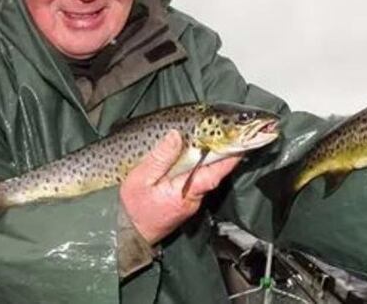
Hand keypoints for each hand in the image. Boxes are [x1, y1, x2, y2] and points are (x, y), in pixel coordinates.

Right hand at [120, 130, 241, 244]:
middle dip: (221, 152)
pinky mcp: (185, 202)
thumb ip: (159, 158)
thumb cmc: (132, 209)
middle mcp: (193, 199)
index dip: (228, 156)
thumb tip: (175, 136)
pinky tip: (191, 156)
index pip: (214, 172)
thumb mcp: (140, 179)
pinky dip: (197, 168)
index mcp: (185, 192)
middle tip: (228, 133)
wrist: (128, 234)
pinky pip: (195, 181)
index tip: (238, 142)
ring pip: (204, 176)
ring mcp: (191, 201)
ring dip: (207, 159)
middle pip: (212, 171)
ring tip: (209, 139)